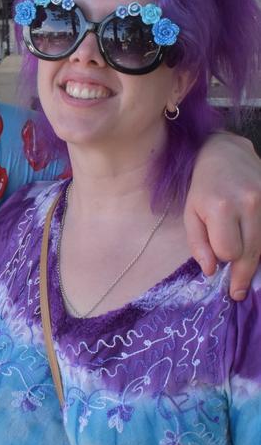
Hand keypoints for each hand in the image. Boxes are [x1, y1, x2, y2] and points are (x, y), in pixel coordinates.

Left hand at [185, 131, 260, 298]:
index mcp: (222, 207)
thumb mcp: (190, 213)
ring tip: (245, 272)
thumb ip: (198, 243)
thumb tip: (211, 270)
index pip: (229, 251)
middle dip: (243, 275)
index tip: (219, 258)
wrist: (226, 152)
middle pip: (252, 252)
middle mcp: (250, 203)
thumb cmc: (203, 185)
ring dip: (255, 258)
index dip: (223, 258)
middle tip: (237, 293)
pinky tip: (253, 246)